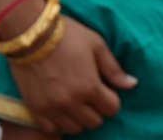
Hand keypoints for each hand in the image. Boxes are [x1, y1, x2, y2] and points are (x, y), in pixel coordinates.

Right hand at [11, 15, 134, 133]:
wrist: (30, 34)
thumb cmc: (67, 35)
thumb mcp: (96, 45)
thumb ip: (114, 69)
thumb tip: (132, 84)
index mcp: (90, 87)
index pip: (112, 109)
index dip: (111, 99)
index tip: (105, 89)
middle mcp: (72, 103)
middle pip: (95, 122)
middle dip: (97, 109)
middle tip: (90, 95)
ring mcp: (52, 108)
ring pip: (75, 128)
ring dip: (79, 118)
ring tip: (75, 102)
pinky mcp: (36, 109)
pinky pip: (52, 129)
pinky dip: (58, 122)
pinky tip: (60, 108)